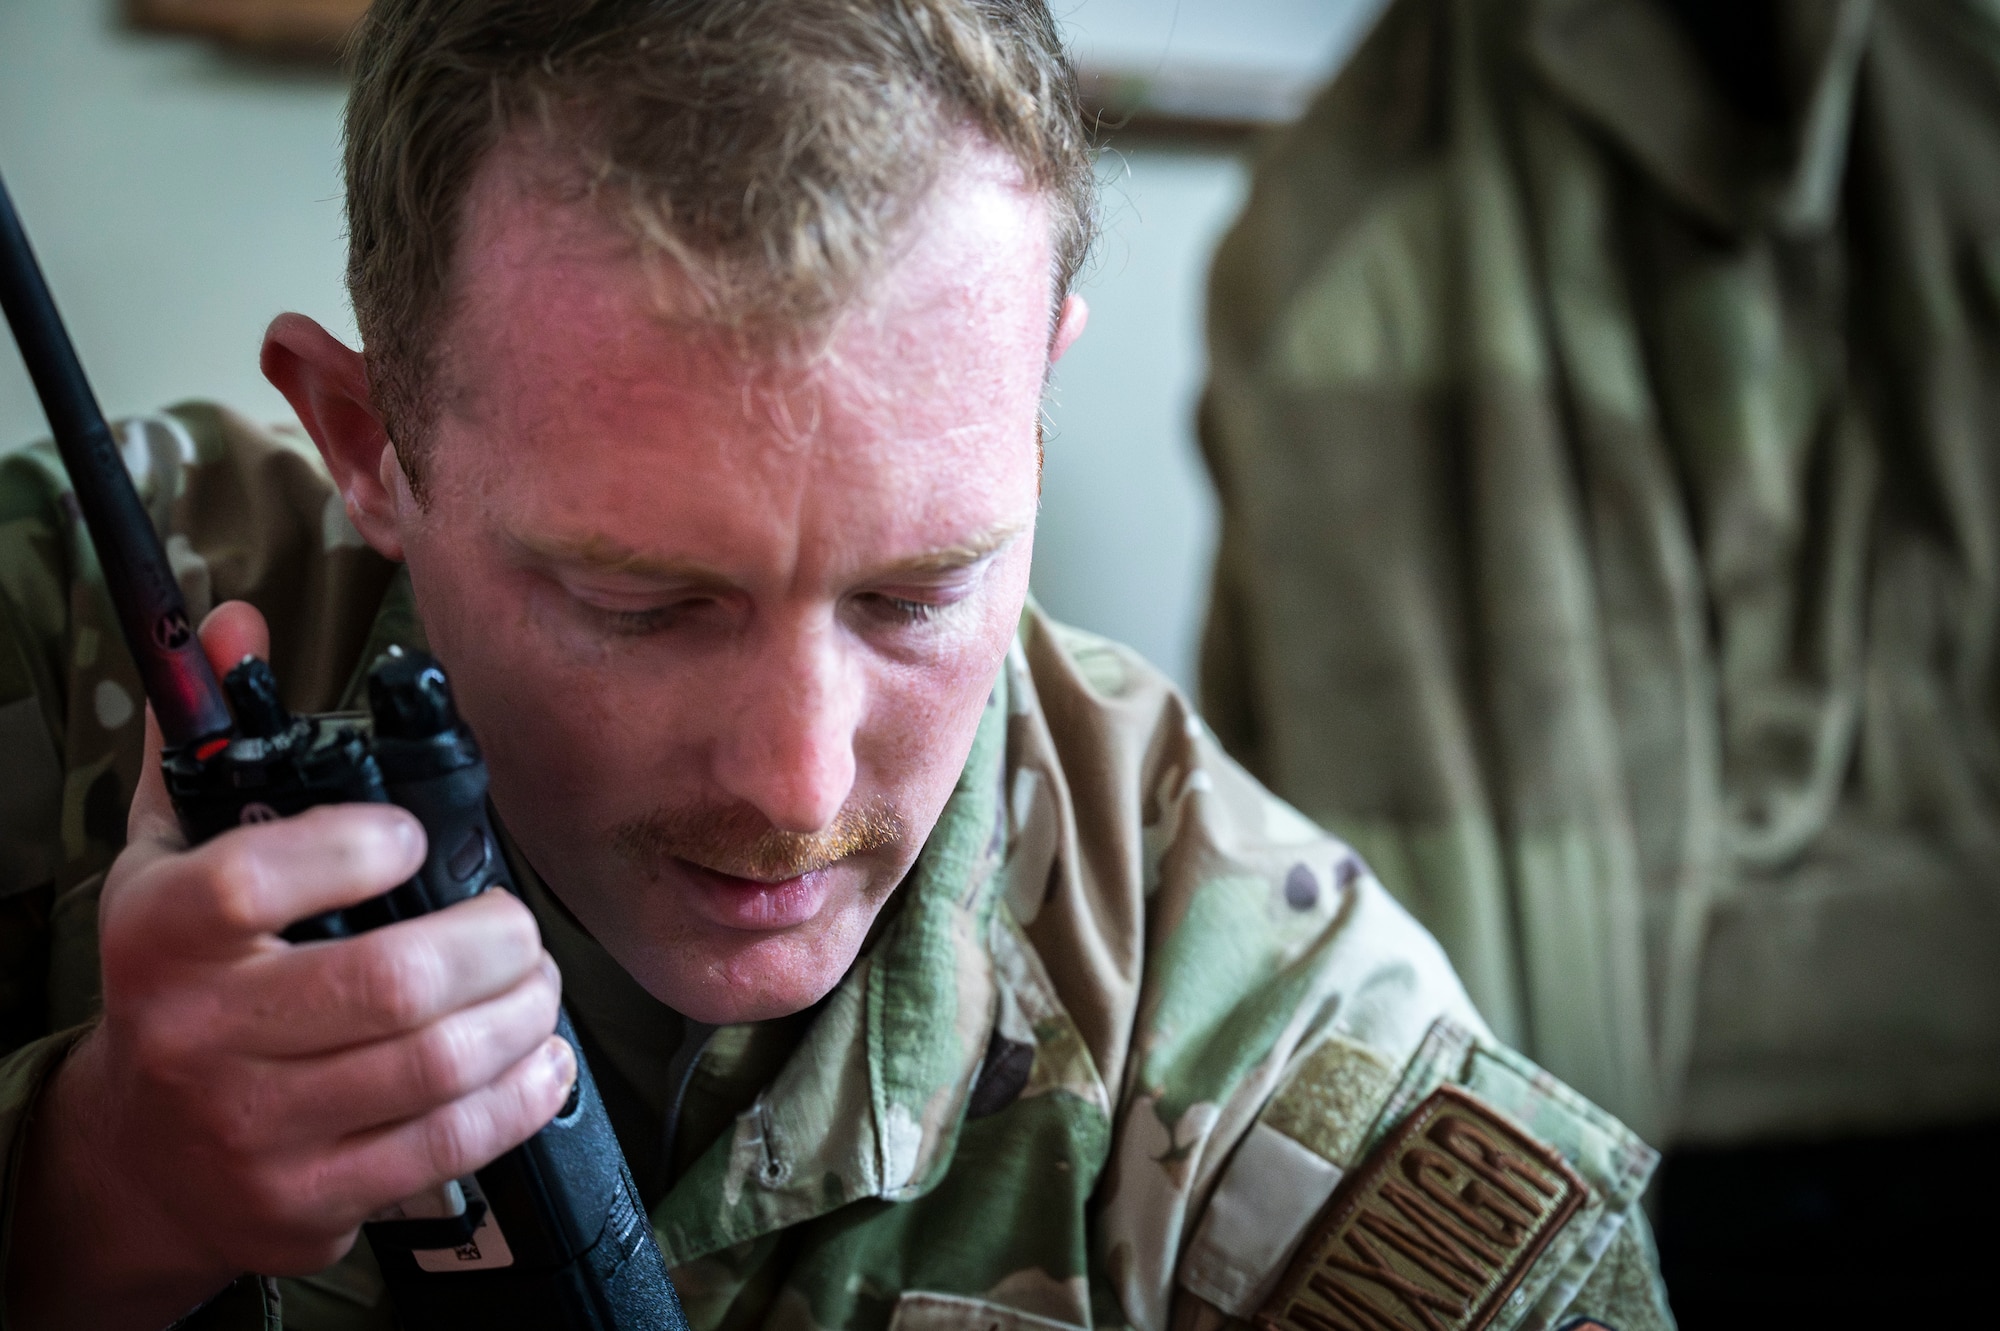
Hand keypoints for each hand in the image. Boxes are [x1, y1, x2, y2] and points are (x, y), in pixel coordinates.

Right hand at [4, 602, 575, 1329]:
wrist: (138, 1156)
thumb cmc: (178, 984)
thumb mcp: (170, 855)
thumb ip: (208, 741)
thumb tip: (236, 621)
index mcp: (160, 934)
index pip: (259, 878)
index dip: (360, 846)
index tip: (411, 838)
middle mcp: (200, 1034)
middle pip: (392, 981)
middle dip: (497, 942)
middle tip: (518, 928)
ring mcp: (254, 1127)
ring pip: (435, 1065)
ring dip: (525, 1013)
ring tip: (537, 983)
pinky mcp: (309, 1200)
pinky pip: (448, 1145)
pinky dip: (521, 1093)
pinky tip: (540, 1057)